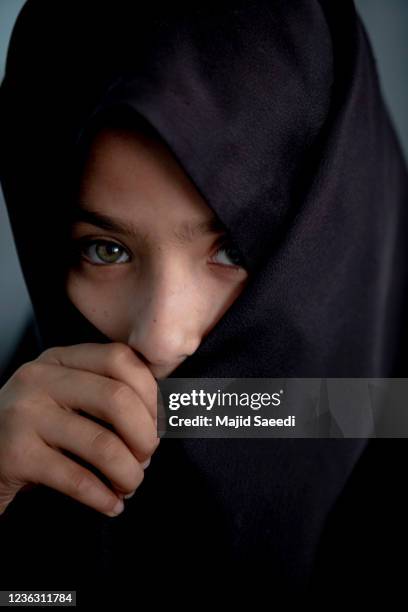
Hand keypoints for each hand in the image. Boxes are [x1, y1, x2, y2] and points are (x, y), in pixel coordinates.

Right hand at [0, 342, 159, 517]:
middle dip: (145, 436)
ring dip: (129, 473)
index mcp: (60, 359)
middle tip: (147, 458)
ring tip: (130, 484)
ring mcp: (24, 415)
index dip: (151, 394)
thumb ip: (106, 390)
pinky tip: (111, 505)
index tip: (159, 423)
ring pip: (103, 445)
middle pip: (118, 400)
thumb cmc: (37, 428)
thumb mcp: (66, 395)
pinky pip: (77, 479)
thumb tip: (167, 413)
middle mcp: (39, 379)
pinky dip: (104, 498)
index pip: (121, 359)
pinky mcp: (15, 455)